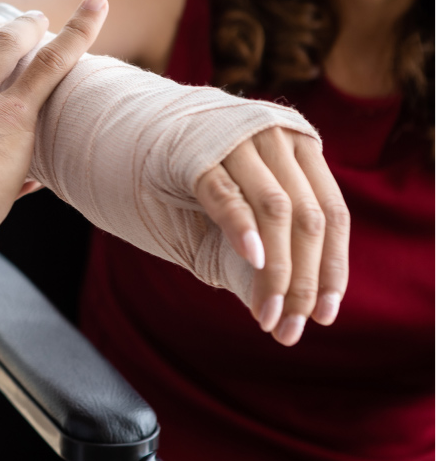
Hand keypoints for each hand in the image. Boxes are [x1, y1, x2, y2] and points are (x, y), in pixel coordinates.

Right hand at [195, 128, 349, 345]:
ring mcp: (237, 140)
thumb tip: (294, 309)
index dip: (331, 268)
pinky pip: (225, 193)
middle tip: (288, 328)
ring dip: (275, 271)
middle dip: (303, 281)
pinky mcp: (194, 152)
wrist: (129, 132)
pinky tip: (253, 260)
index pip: (332, 214)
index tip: (324, 317)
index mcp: (298, 147)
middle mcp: (276, 137)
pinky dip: (242, 228)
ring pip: (276, 210)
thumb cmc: (186, 179)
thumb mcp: (238, 205)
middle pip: (308, 217)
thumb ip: (267, 240)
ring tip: (265, 313)